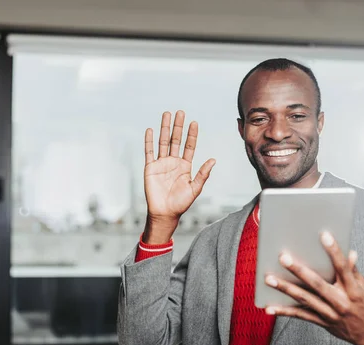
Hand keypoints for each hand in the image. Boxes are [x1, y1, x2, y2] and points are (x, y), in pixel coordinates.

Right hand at [142, 111, 215, 242]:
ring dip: (165, 128)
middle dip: (178, 126)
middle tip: (180, 112)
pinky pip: (149, 152)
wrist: (165, 213)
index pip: (189, 146)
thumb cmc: (181, 203)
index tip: (194, 123)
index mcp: (185, 166)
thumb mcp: (195, 188)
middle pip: (176, 140)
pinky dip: (149, 141)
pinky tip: (150, 130)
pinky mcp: (150, 168)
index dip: (192, 135)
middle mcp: (173, 162)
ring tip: (166, 114)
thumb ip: (203, 174)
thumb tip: (213, 160)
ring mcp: (161, 163)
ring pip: (163, 142)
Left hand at [264, 232, 363, 344]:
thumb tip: (350, 252)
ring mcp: (330, 313)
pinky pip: (301, 316)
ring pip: (305, 299)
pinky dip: (284, 312)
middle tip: (283, 257)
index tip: (324, 235)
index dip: (334, 251)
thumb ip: (353, 270)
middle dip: (299, 270)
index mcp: (353, 289)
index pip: (343, 268)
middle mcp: (340, 302)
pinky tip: (269, 308)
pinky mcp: (322, 322)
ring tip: (269, 279)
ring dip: (285, 288)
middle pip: (317, 284)